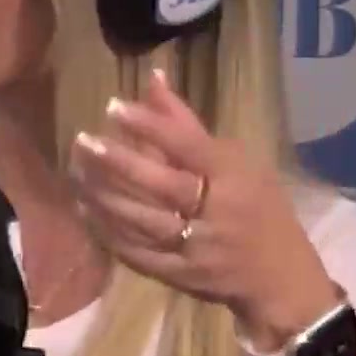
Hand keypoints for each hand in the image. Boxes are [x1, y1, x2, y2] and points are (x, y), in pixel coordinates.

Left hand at [67, 68, 334, 336]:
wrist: (280, 277)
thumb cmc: (258, 207)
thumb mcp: (236, 162)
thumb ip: (187, 126)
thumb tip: (152, 78)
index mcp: (233, 176)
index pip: (188, 146)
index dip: (150, 126)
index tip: (113, 107)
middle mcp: (217, 210)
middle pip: (163, 185)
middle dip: (119, 162)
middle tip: (83, 141)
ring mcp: (198, 247)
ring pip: (143, 221)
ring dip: (104, 198)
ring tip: (75, 175)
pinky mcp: (182, 276)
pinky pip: (139, 254)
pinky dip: (109, 233)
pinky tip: (86, 213)